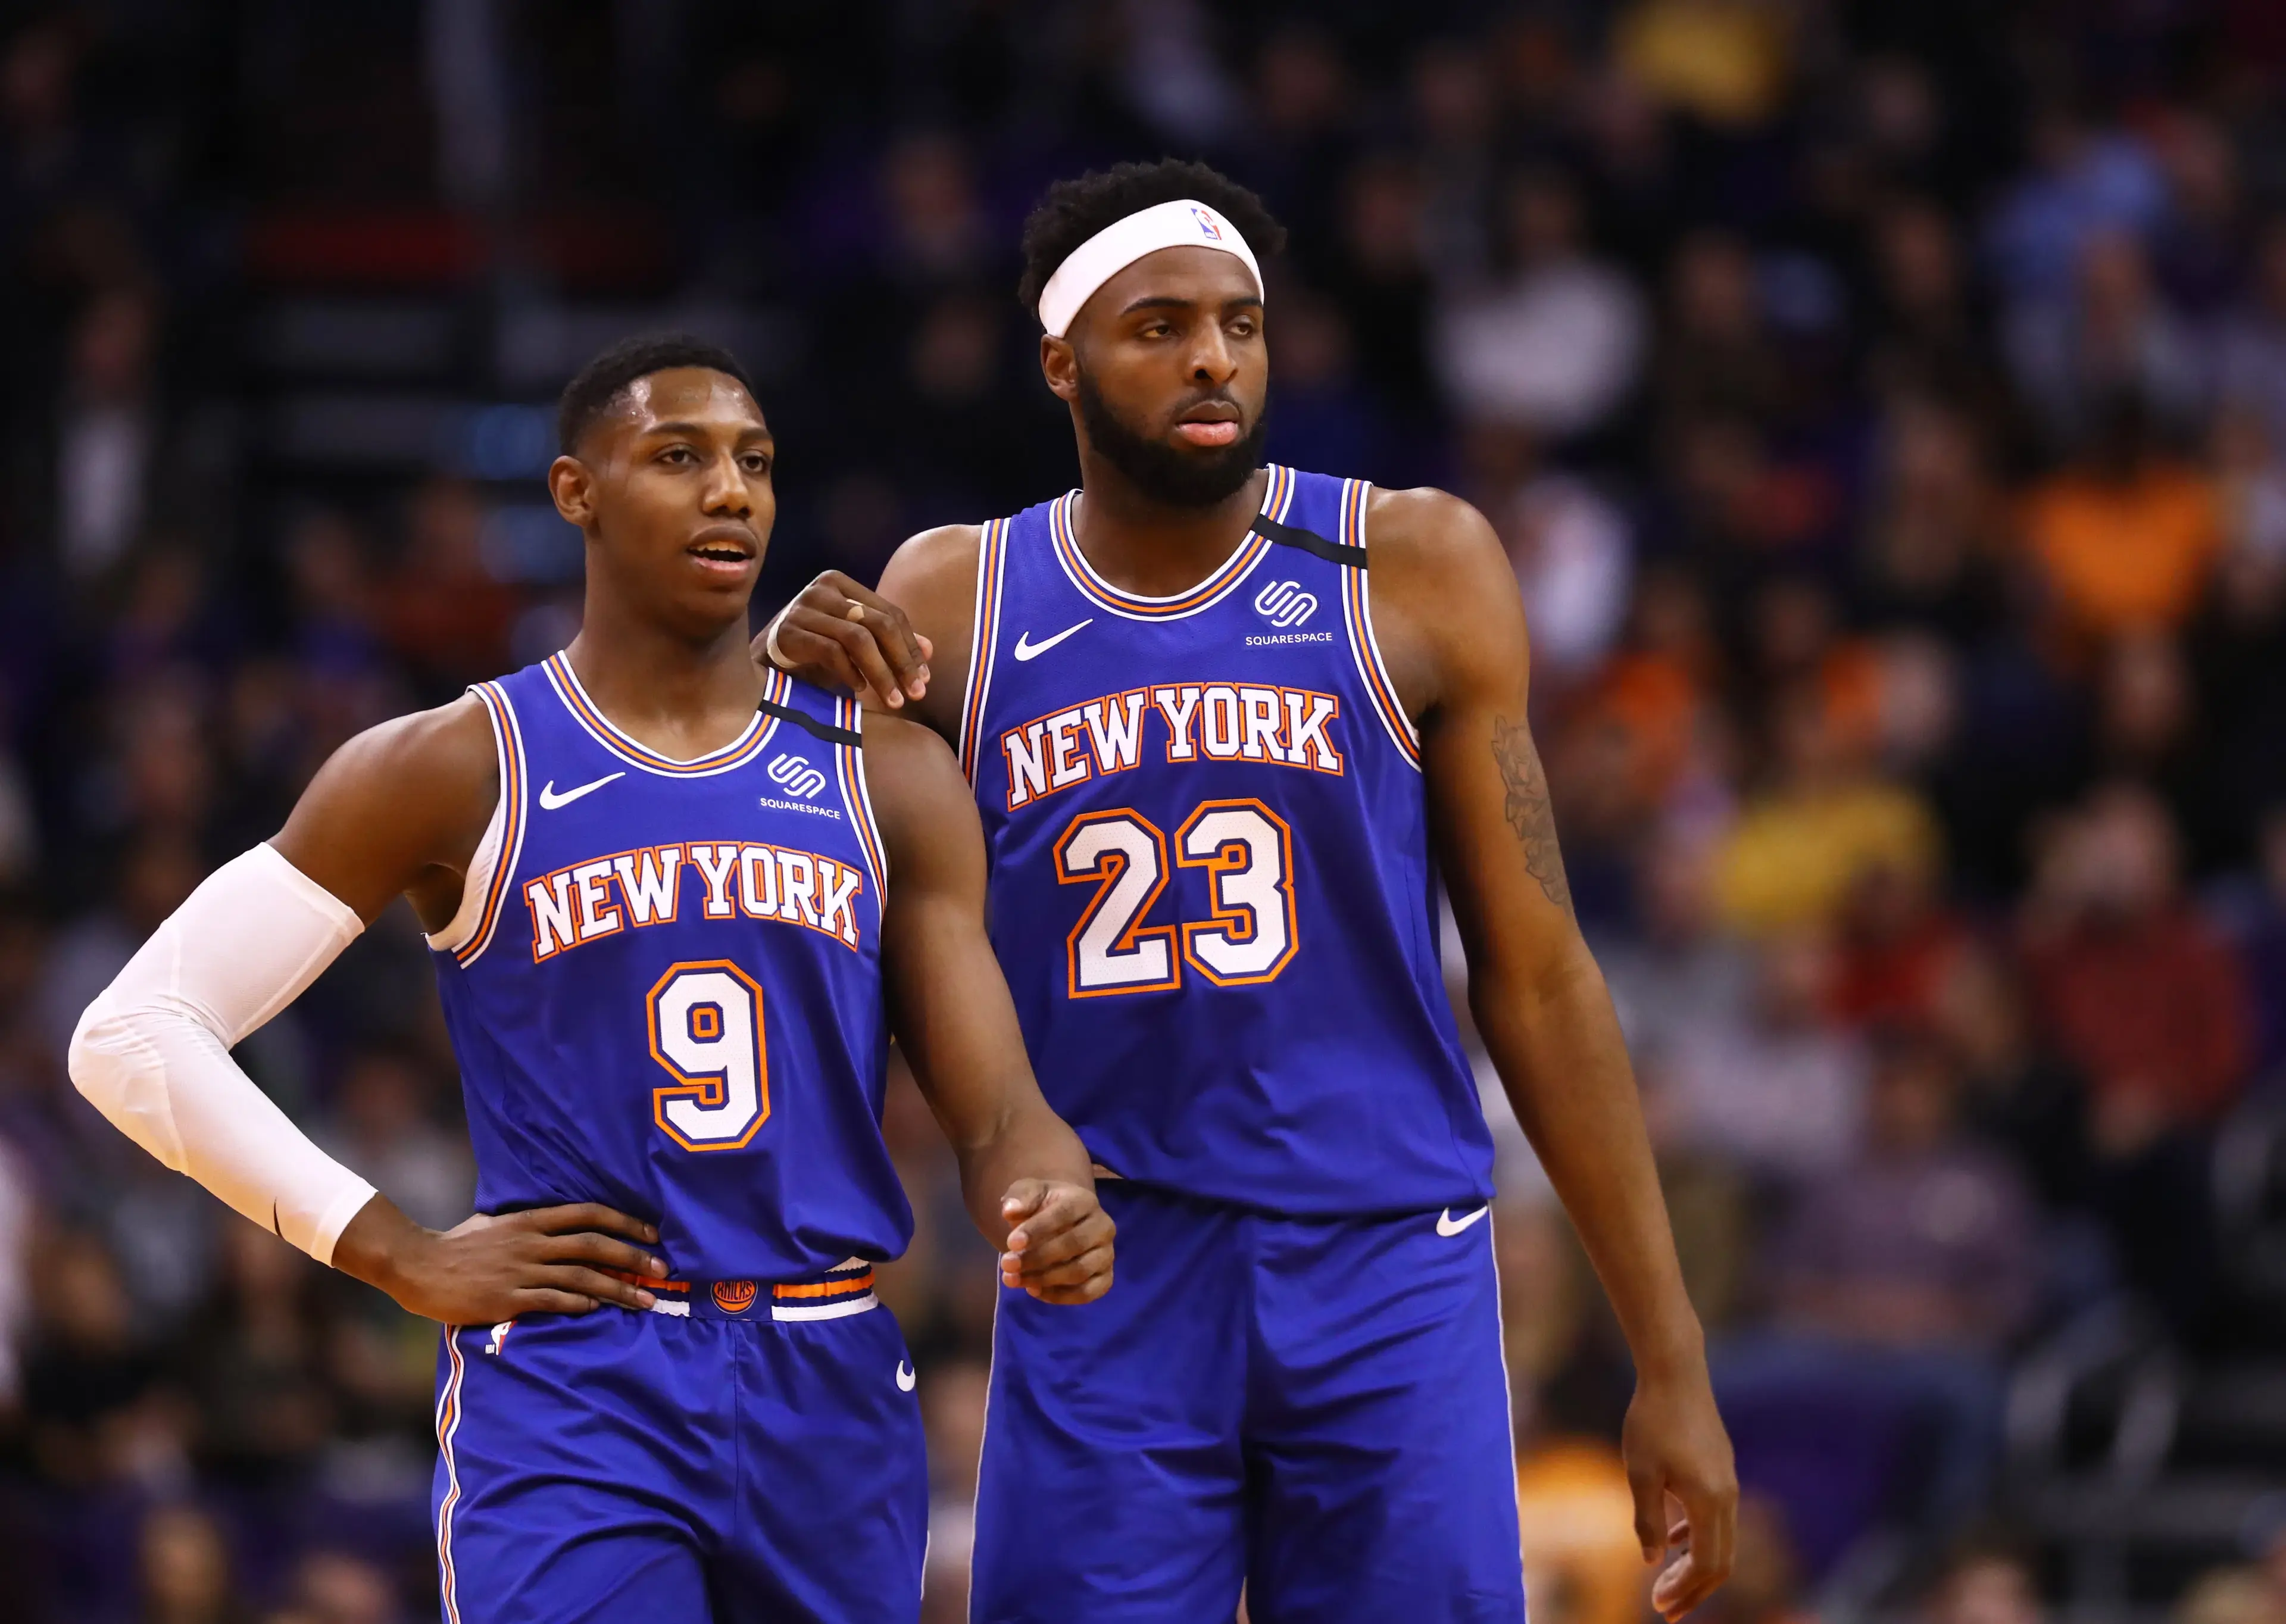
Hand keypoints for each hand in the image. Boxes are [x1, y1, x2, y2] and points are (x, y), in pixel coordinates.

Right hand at [334, 1196, 668, 1323]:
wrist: (417, 1266)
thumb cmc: (457, 1246)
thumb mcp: (495, 1224)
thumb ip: (528, 1225)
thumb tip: (556, 1226)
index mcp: (530, 1221)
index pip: (588, 1214)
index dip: (624, 1222)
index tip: (652, 1232)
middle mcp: (531, 1242)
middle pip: (593, 1245)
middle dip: (632, 1257)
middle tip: (662, 1270)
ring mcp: (520, 1270)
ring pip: (581, 1277)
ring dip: (618, 1288)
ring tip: (645, 1300)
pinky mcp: (508, 1299)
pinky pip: (553, 1300)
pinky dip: (579, 1302)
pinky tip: (598, 1307)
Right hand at [757, 571, 932, 711]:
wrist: (762, 664)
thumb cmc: (813, 653)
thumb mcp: (854, 646)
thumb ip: (889, 644)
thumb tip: (930, 650)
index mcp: (841, 584)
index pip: (890, 613)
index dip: (912, 647)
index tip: (925, 679)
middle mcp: (822, 589)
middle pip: (878, 623)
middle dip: (902, 662)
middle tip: (916, 693)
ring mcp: (802, 608)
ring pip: (858, 638)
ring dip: (881, 673)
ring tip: (893, 700)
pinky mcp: (787, 632)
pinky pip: (831, 651)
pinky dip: (850, 672)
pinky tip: (858, 690)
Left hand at [997, 1179, 1113, 1304]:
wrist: (1060, 1222)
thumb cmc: (1043, 1206)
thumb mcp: (1029, 1193)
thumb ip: (1020, 1197)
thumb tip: (1010, 1210)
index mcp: (1085, 1201)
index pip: (1063, 1214)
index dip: (1037, 1229)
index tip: (1010, 1243)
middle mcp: (1103, 1227)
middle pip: (1073, 1245)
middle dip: (1037, 1258)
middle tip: (1007, 1265)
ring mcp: (1107, 1254)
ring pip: (1079, 1271)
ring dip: (1044, 1279)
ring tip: (1015, 1279)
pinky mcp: (1106, 1278)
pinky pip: (1087, 1293)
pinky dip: (1059, 1296)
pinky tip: (1034, 1290)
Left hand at [1622, 1365, 1737, 1620]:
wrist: (1675, 1373)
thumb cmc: (1652, 1421)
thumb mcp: (1640, 1474)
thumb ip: (1647, 1521)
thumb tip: (1651, 1562)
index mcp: (1709, 1502)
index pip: (1706, 1565)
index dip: (1685, 1591)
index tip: (1660, 1607)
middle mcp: (1727, 1497)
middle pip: (1720, 1561)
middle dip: (1693, 1589)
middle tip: (1665, 1607)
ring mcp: (1728, 1482)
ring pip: (1720, 1540)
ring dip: (1694, 1565)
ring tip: (1665, 1581)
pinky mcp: (1721, 1469)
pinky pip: (1715, 1517)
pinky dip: (1696, 1537)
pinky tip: (1672, 1540)